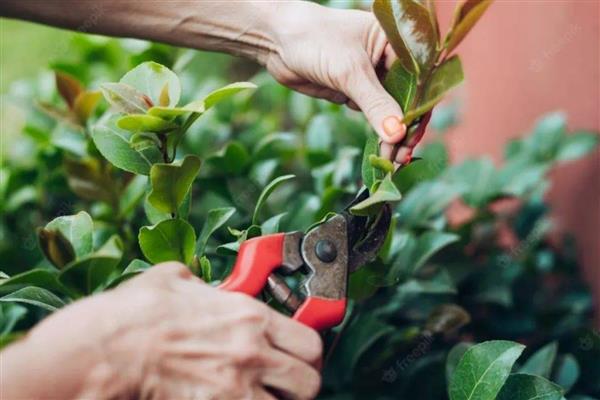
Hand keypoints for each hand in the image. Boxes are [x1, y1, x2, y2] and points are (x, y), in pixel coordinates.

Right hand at [2, 263, 321, 399]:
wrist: (105, 348)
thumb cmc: (137, 312)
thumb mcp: (176, 279)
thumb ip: (203, 284)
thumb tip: (204, 286)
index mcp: (249, 316)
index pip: (309, 341)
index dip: (308, 353)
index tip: (299, 356)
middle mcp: (252, 352)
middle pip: (309, 382)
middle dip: (299, 384)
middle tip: (283, 383)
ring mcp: (236, 387)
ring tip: (257, 394)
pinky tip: (230, 399)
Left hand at [265, 2, 407, 162]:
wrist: (277, 40)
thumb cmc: (316, 40)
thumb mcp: (349, 72)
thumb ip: (375, 104)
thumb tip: (397, 135)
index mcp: (396, 42)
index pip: (418, 81)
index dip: (418, 111)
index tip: (412, 139)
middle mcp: (388, 58)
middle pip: (406, 99)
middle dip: (404, 130)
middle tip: (402, 159)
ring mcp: (371, 76)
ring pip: (389, 110)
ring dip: (390, 136)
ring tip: (391, 162)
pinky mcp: (354, 90)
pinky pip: (370, 113)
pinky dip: (375, 132)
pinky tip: (380, 152)